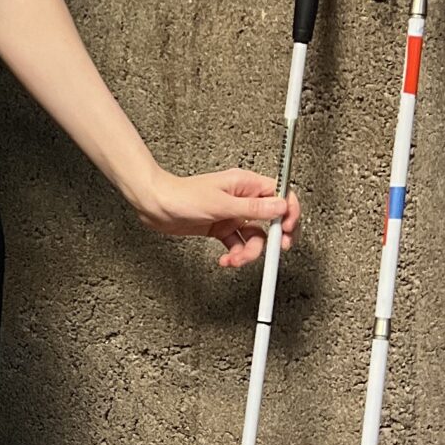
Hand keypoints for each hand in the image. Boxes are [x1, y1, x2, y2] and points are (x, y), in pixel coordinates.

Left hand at [135, 165, 300, 270]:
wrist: (155, 205)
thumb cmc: (182, 195)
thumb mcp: (221, 204)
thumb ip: (253, 208)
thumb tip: (280, 207)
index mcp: (246, 184)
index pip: (280, 194)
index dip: (289, 212)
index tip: (288, 229)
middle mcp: (242, 198)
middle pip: (271, 219)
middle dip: (274, 238)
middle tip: (276, 250)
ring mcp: (232, 214)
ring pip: (254, 236)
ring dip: (249, 252)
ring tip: (236, 259)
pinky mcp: (221, 227)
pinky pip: (238, 244)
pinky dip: (235, 254)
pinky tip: (227, 260)